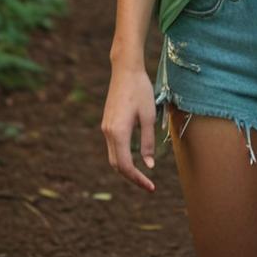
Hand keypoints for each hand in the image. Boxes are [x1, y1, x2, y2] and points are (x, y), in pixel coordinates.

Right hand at [101, 63, 158, 191]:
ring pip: (114, 156)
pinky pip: (113, 146)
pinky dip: (123, 156)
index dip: (138, 179)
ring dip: (126, 168)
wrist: (125, 70)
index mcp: (118, 133)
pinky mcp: (107, 122)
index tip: (151, 186)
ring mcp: (106, 127)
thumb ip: (148, 142)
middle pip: (117, 165)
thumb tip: (149, 165)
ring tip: (143, 174)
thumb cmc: (140, 90)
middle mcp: (108, 133)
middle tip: (148, 185)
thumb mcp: (148, 116)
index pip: (125, 166)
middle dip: (132, 177)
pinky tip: (135, 157)